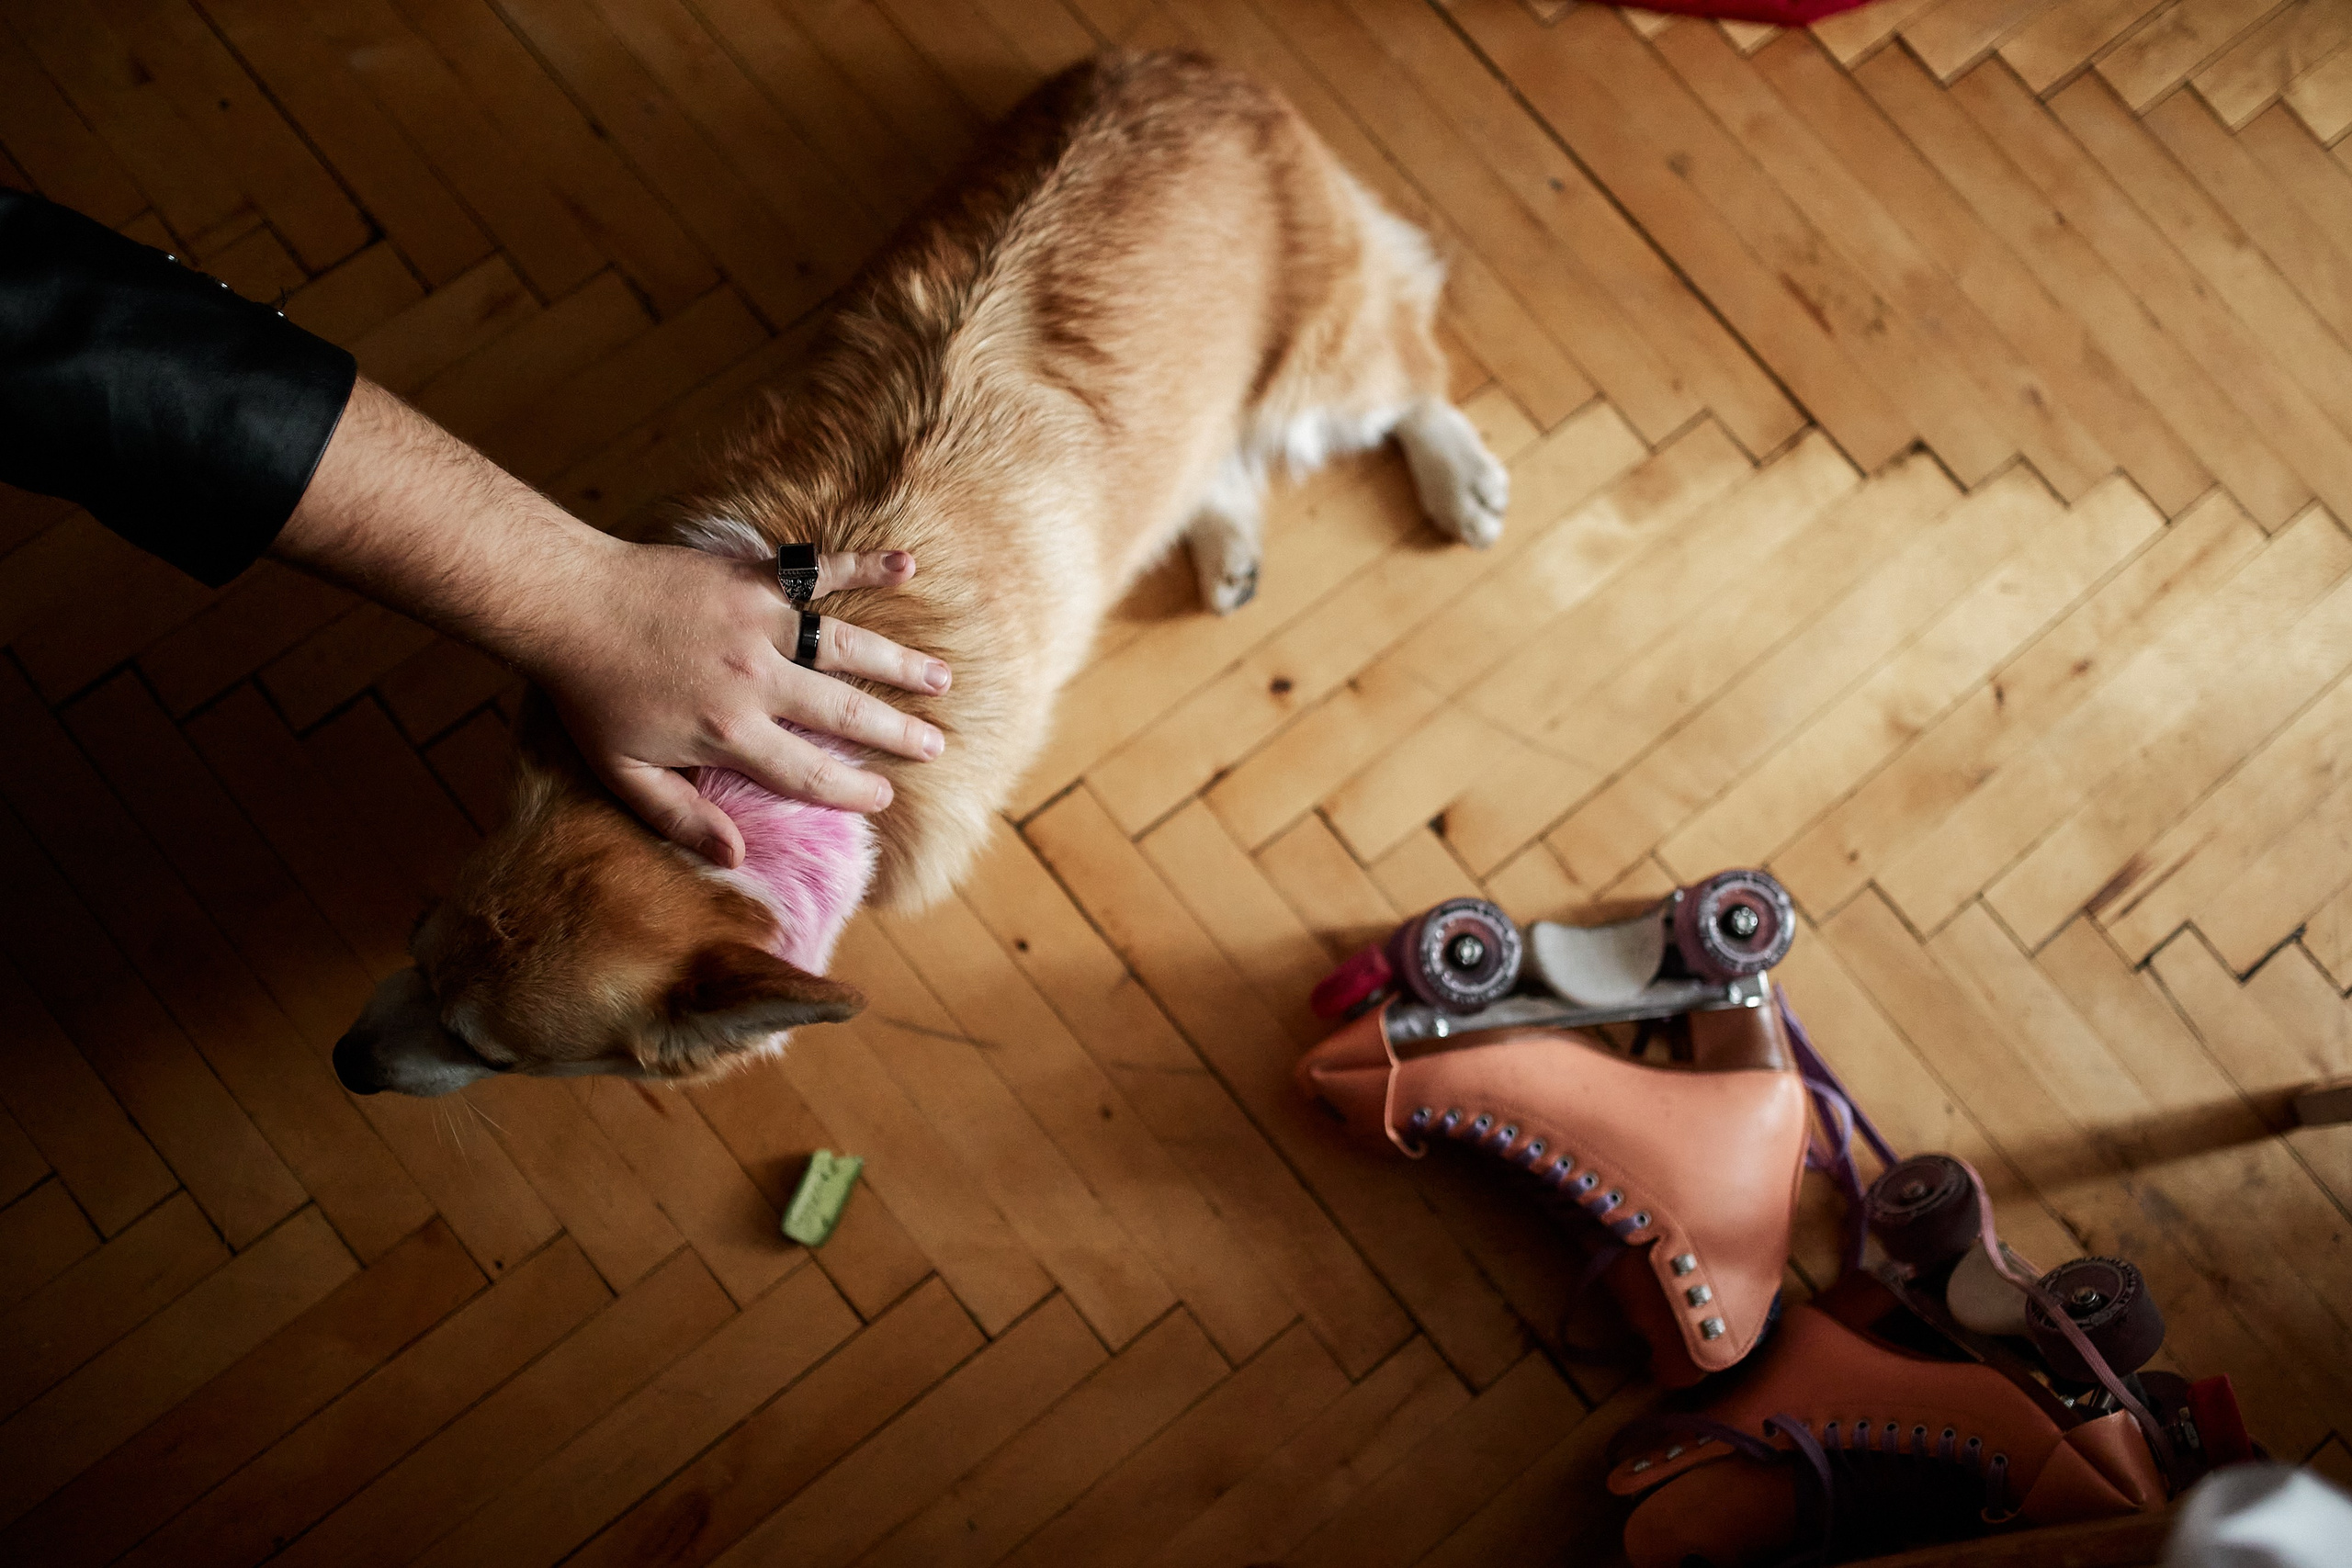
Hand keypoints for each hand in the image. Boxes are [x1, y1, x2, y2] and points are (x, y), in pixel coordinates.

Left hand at [534, 539, 949, 866]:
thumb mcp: (622, 771)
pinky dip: (864, 567)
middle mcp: (756, 678)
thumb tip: (736, 856)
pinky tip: (906, 566)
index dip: (849, 788)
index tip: (882, 797)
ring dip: (898, 664)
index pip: (806, 770)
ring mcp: (760, 622)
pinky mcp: (753, 577)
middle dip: (895, 732)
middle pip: (844, 711)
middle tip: (936, 745)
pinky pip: (818, 570)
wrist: (566, 604)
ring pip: (846, 646)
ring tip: (940, 680)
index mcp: (728, 730)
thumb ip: (680, 815)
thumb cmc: (589, 693)